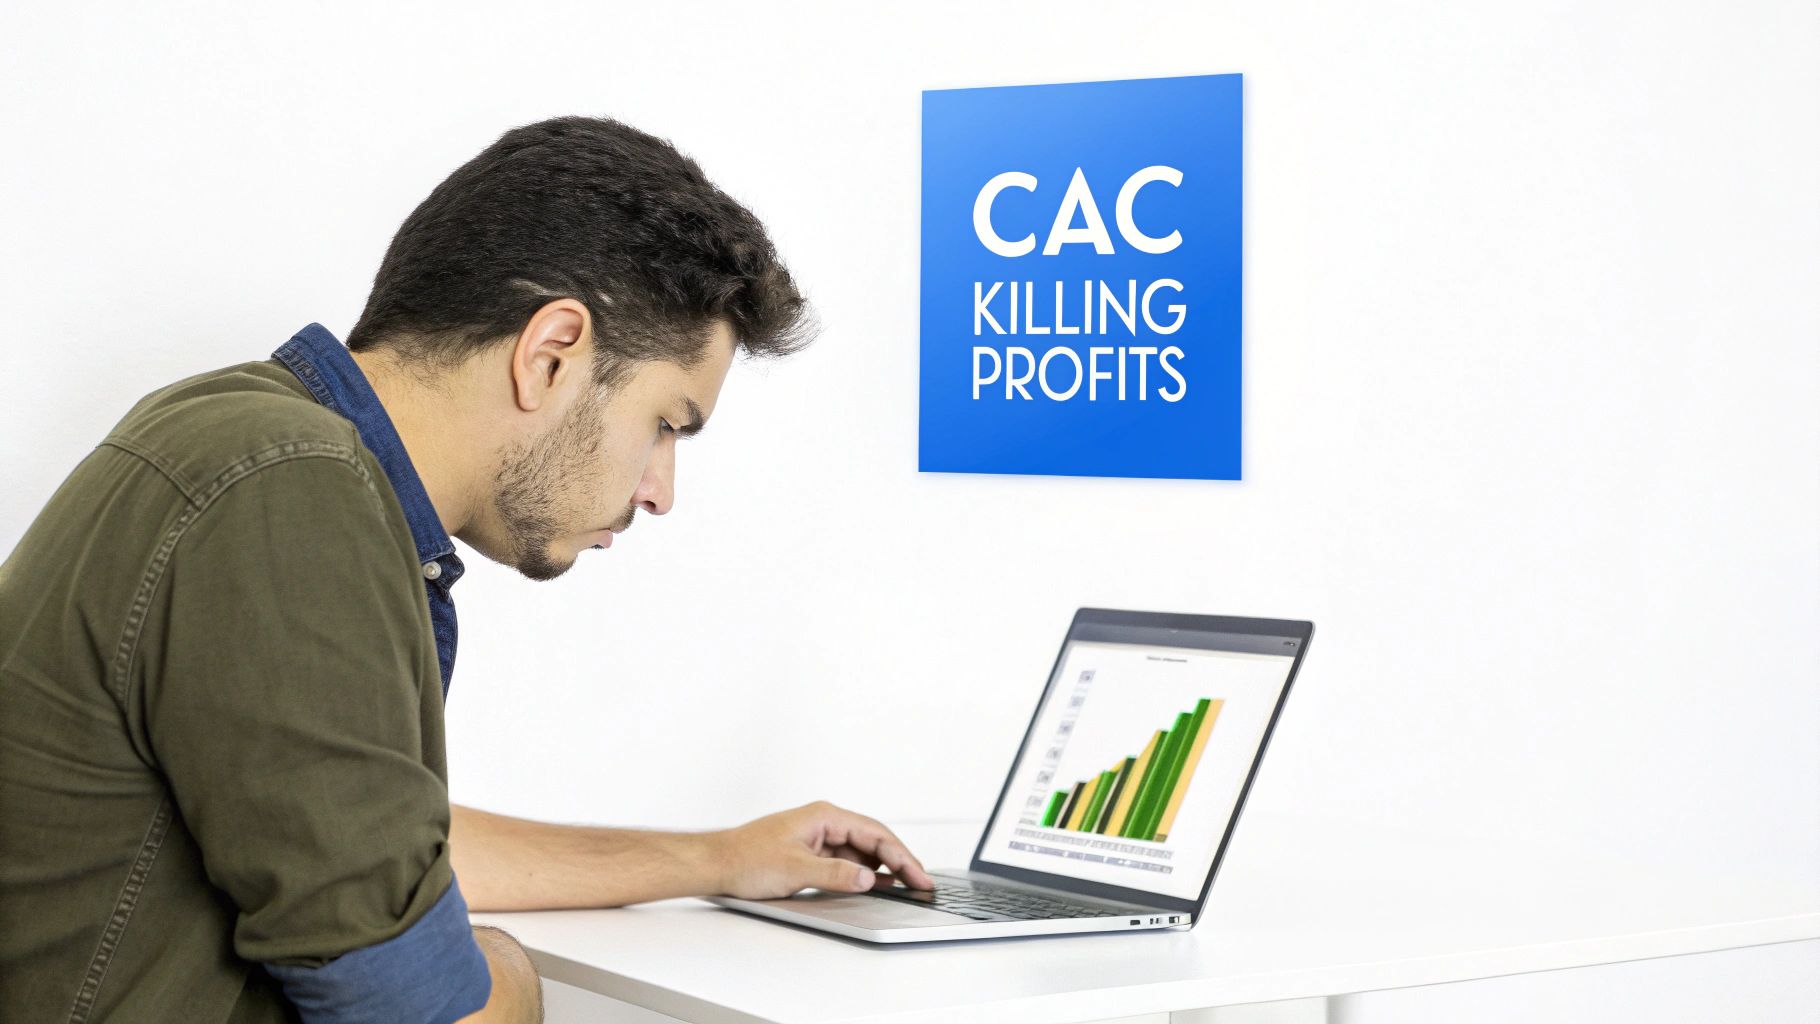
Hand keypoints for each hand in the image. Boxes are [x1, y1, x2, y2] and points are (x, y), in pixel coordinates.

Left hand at [708, 800, 936, 898]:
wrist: (715, 864)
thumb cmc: (745, 858)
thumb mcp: (795, 870)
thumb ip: (836, 874)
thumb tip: (869, 878)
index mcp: (824, 815)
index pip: (875, 834)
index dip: (902, 856)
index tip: (919, 875)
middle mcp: (824, 822)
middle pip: (874, 841)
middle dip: (900, 861)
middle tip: (922, 883)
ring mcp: (819, 838)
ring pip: (862, 852)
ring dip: (884, 868)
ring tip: (907, 886)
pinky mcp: (811, 854)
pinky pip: (847, 862)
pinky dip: (865, 874)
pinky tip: (878, 885)